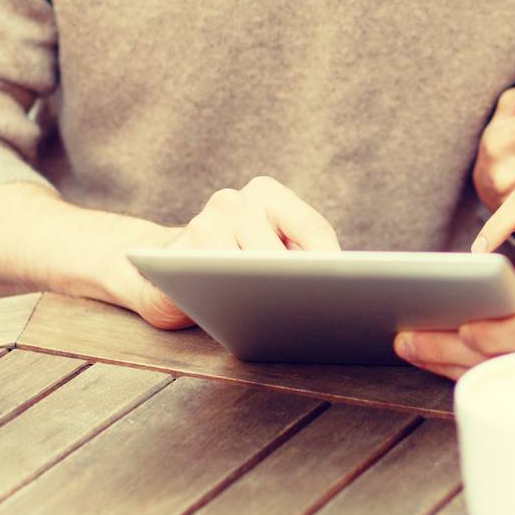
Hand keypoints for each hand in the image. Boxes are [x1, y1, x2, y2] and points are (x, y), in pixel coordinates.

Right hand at [109, 176, 340, 329]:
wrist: (161, 271)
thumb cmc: (231, 263)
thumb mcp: (267, 250)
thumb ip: (296, 257)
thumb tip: (339, 282)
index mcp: (266, 192)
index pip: (313, 229)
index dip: (333, 267)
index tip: (353, 296)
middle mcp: (235, 200)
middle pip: (283, 253)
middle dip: (302, 287)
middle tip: (324, 316)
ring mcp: (206, 223)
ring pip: (252, 269)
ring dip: (270, 298)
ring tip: (292, 322)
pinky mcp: (181, 253)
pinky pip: (219, 282)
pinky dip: (236, 302)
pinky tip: (249, 318)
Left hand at [393, 244, 514, 380]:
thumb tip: (474, 309)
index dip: (491, 333)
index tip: (457, 326)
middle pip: (509, 364)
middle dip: (451, 353)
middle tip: (406, 339)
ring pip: (506, 383)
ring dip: (453, 367)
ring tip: (412, 347)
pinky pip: (514, 391)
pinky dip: (475, 376)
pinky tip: (440, 362)